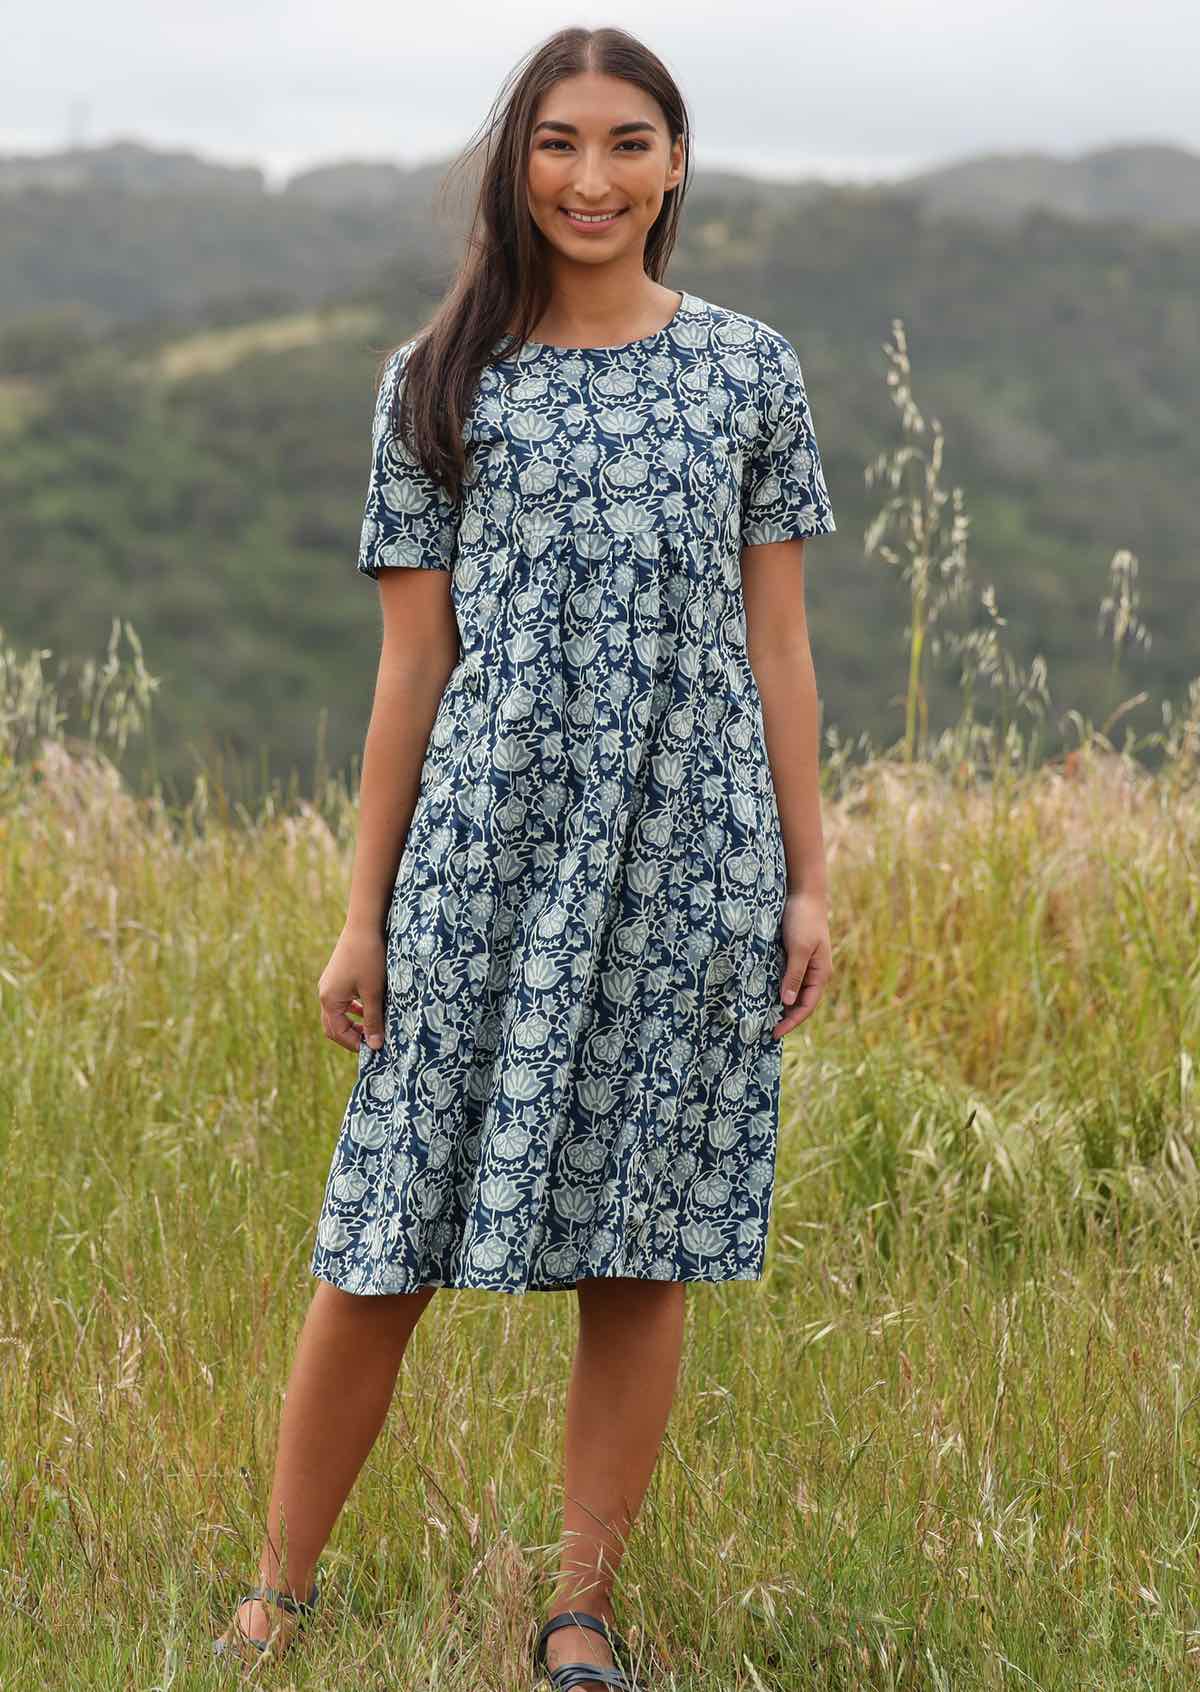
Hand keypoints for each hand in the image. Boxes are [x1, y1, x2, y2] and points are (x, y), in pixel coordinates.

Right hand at [318, 924, 386, 1053]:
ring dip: (353, 1023)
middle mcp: (325, 993)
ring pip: (338, 1013)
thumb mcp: (374, 992)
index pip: (337, 1032)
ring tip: (372, 1029)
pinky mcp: (338, 976)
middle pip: (333, 1025)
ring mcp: (330, 984)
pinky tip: (368, 1009)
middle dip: (351, 1036)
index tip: (374, 1049)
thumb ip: (373, 1020)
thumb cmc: (369, 957)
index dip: (354, 1044)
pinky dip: (353, 1009)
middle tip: (372, 1043)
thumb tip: (375, 1045)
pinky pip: (342, 1000)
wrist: (364, 924)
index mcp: (329, 999)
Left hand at [771, 890, 831, 1039]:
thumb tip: (787, 1002)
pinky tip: (761, 993)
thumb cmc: (803, 919)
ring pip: (791, 991)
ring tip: (761, 1017)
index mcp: (820, 974)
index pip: (806, 1007)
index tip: (773, 1034)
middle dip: (785, 1017)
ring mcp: (803, 964)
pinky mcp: (793, 955)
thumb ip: (793, 975)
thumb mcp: (798, 948)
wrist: (803, 892)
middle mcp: (813, 973)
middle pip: (799, 1003)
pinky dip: (775, 988)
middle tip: (763, 1030)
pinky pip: (785, 978)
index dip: (791, 1022)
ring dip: (779, 1004)